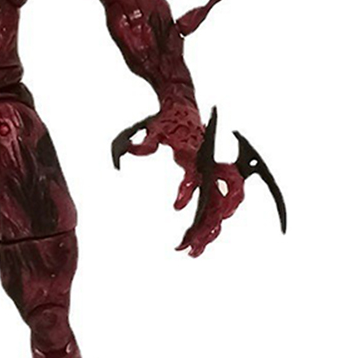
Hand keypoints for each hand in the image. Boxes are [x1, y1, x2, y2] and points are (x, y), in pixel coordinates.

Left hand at [111, 99, 244, 256]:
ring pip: (222, 207)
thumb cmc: (166, 119)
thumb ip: (145, 142)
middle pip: (215, 202)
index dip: (186, 192)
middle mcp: (209, 166)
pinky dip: (214, 220)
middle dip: (203, 227)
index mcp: (195, 155)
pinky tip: (204, 237)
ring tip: (194, 250)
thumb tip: (135, 152)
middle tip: (188, 248)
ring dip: (210, 229)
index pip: (196, 177)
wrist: (182, 107)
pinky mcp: (214, 176)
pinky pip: (221, 203)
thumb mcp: (152, 129)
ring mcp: (214, 172)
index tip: (176, 206)